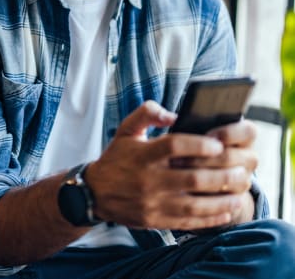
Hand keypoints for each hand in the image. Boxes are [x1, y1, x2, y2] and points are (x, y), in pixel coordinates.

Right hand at [85, 101, 253, 230]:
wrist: (95, 192)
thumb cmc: (116, 156)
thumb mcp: (126, 129)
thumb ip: (147, 113)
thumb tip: (173, 114)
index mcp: (143, 154)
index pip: (174, 146)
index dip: (198, 144)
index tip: (218, 143)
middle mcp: (148, 179)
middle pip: (191, 178)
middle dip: (220, 175)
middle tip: (240, 169)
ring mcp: (152, 203)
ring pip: (194, 204)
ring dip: (221, 199)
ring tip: (240, 191)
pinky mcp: (155, 220)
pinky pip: (187, 222)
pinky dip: (210, 219)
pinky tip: (226, 211)